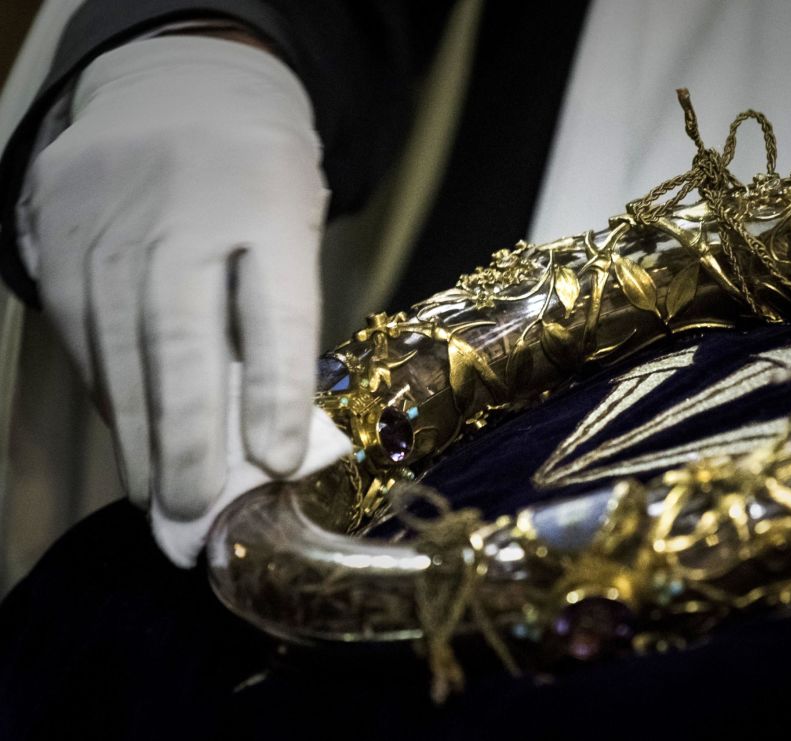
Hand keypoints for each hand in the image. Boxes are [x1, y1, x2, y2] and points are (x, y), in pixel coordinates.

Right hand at [17, 36, 336, 518]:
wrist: (177, 87)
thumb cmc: (258, 177)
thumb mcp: (295, 223)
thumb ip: (280, 310)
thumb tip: (265, 426)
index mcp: (267, 199)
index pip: (275, 308)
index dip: (274, 390)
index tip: (277, 464)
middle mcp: (181, 209)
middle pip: (181, 337)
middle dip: (189, 433)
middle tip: (196, 510)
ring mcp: (109, 220)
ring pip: (120, 345)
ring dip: (138, 430)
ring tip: (157, 496)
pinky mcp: (57, 232)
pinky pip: (80, 329)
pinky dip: (105, 389)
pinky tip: (125, 434)